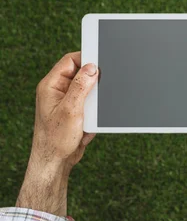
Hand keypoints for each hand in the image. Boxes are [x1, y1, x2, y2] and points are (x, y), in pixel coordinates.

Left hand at [16, 52, 97, 215]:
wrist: (55, 161)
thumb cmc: (56, 138)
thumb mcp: (71, 109)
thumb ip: (82, 86)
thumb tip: (92, 68)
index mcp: (51, 86)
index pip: (70, 61)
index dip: (86, 59)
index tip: (101, 61)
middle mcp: (58, 91)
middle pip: (81, 75)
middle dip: (93, 86)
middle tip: (95, 97)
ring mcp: (66, 102)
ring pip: (89, 91)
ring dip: (93, 104)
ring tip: (87, 117)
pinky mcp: (75, 112)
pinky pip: (90, 106)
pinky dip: (93, 114)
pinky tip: (86, 126)